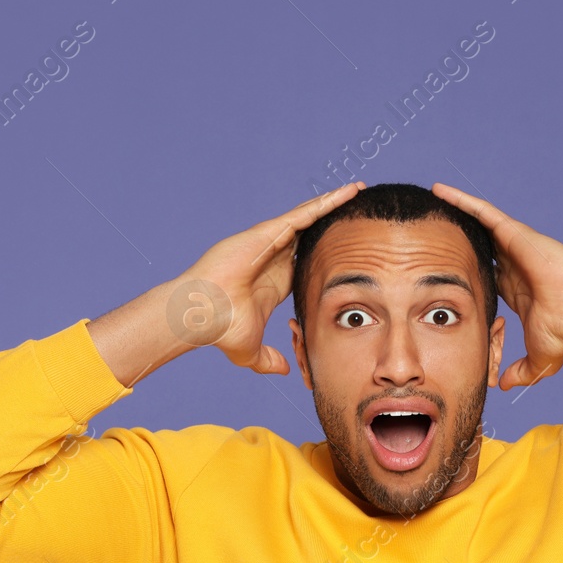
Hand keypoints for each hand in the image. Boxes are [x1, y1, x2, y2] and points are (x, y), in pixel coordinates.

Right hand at [170, 181, 364, 372]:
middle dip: (333, 221)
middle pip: (311, 233)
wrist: (203, 314)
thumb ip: (269, 361)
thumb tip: (286, 371)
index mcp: (276, 280)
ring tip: (358, 191)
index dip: (327, 253)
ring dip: (334, 203)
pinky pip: (305, 213)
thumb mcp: (251, 352)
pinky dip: (327, 202)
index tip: (349, 249)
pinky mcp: (270, 232)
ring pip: (310, 217)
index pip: (307, 261)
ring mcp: (272, 241)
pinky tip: (347, 193)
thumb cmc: (221, 329)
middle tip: (359, 210)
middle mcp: (275, 256)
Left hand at [431, 182, 562, 388]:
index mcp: (516, 287)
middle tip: (428, 229)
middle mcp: (514, 263)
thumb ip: (520, 372)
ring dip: (454, 211)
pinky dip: (462, 201)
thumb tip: (503, 388)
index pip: (485, 273)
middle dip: (455, 236)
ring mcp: (515, 246)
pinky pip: (483, 212)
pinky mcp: (516, 234)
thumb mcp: (539, 359)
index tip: (441, 267)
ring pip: (477, 223)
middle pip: (478, 244)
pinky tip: (441, 192)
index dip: (464, 268)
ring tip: (428, 200)